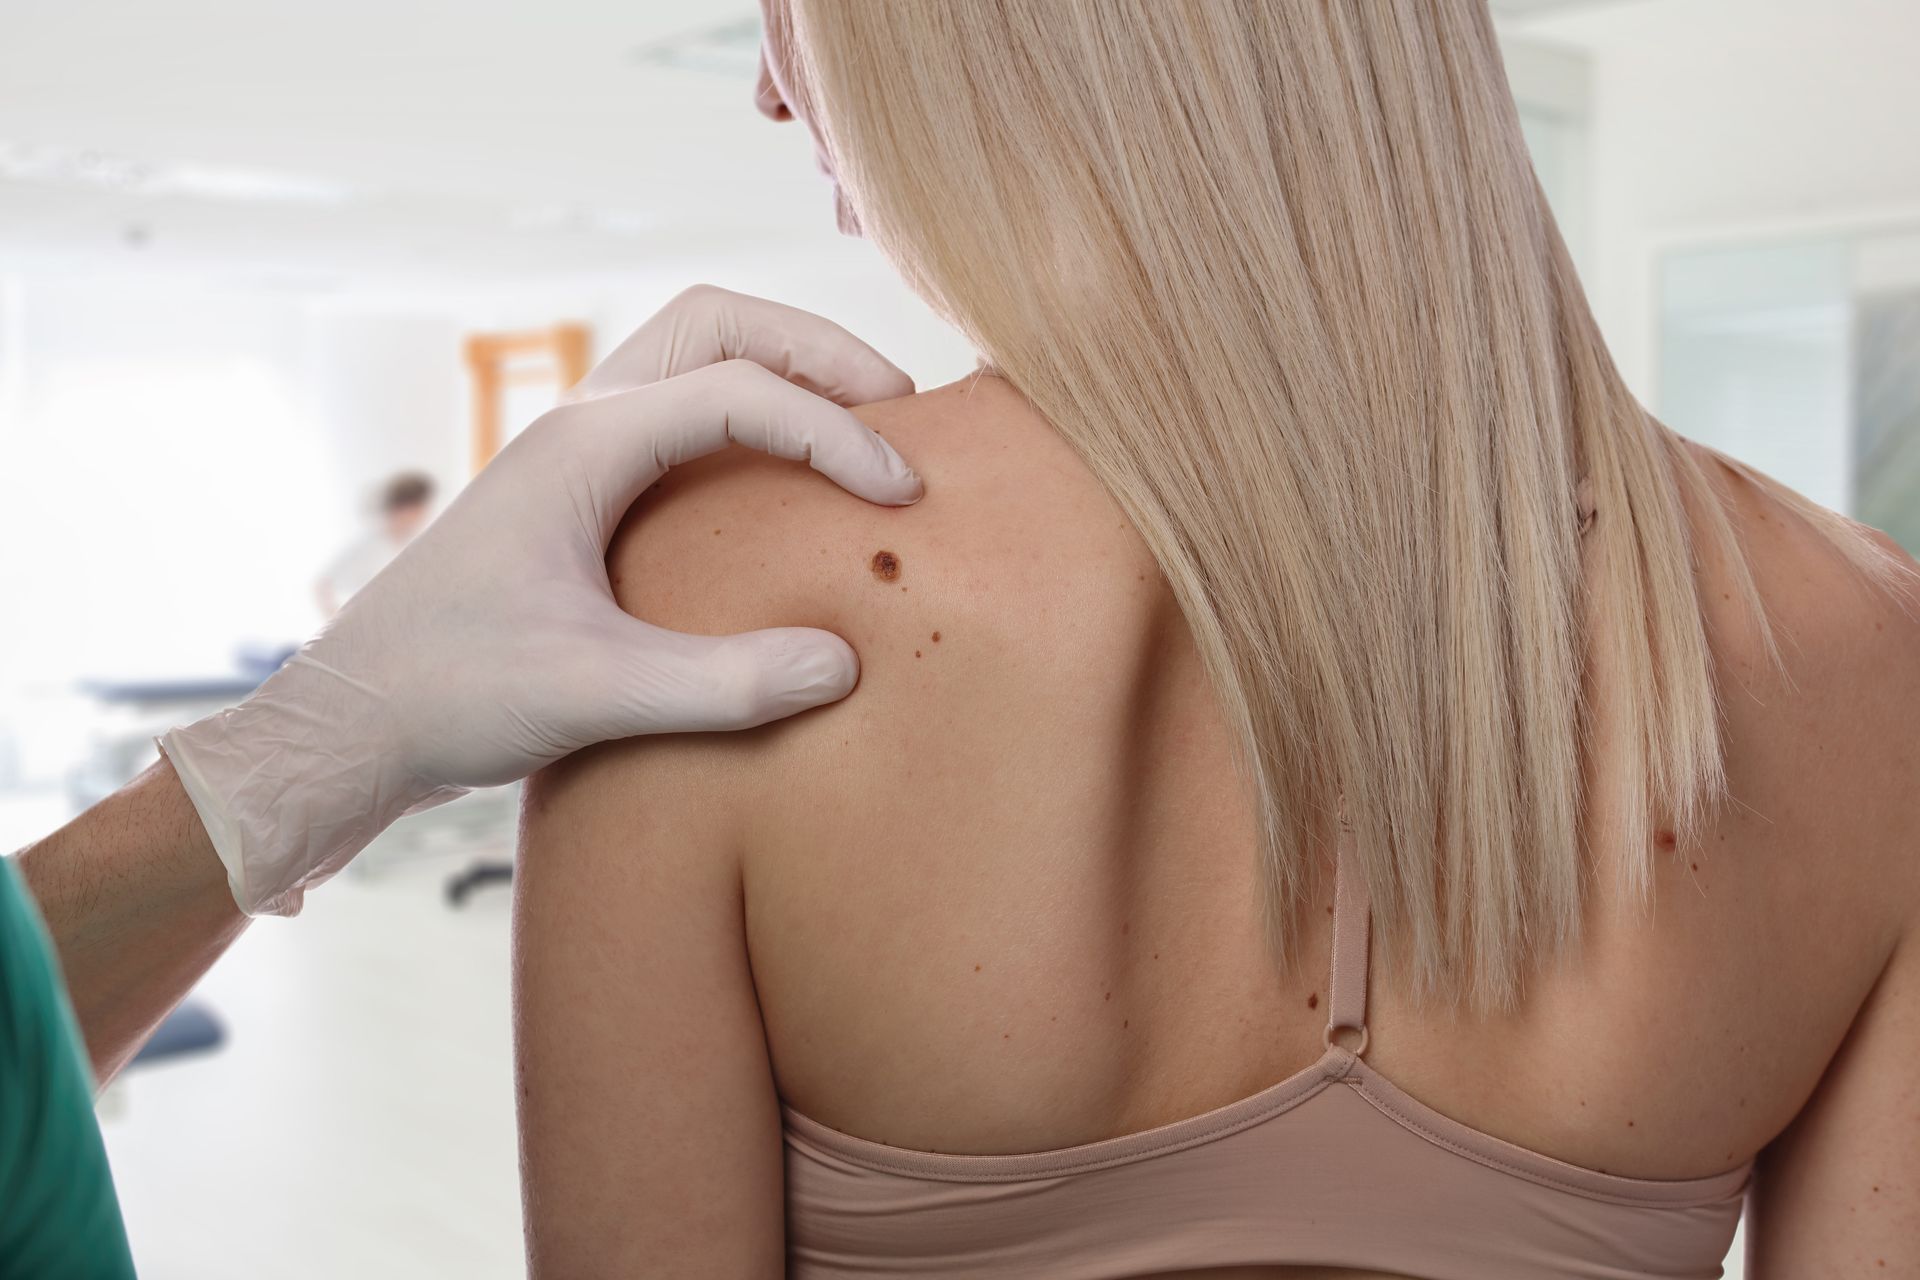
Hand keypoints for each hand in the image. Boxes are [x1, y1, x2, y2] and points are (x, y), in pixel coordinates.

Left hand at [161, 285, 920, 915]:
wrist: (352, 725)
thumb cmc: (450, 693)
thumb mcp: (595, 694)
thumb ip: (724, 685)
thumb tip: (844, 663)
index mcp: (585, 444)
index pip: (740, 391)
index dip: (837, 431)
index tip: (902, 494)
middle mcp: (580, 426)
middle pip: (718, 322)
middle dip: (818, 349)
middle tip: (900, 408)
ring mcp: (575, 456)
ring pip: (694, 356)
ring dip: (782, 371)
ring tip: (859, 429)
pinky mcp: (578, 499)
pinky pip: (679, 417)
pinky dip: (749, 421)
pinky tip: (786, 492)